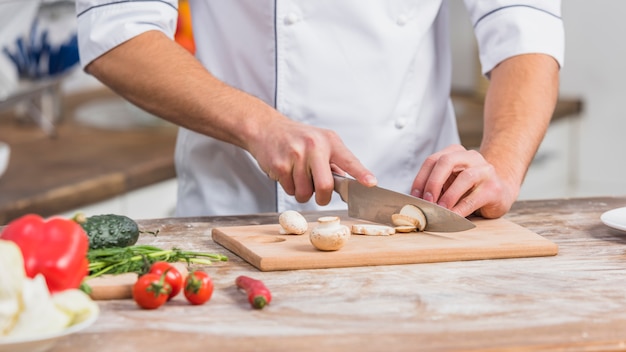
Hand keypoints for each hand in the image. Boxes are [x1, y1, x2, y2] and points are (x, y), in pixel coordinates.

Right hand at [248, 116, 376, 205]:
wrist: (266, 129)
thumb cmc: (297, 138)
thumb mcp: (320, 141)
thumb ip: (334, 162)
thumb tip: (348, 184)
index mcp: (329, 141)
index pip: (349, 160)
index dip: (361, 174)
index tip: (371, 184)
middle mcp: (314, 147)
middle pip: (325, 186)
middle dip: (323, 198)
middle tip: (320, 196)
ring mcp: (296, 156)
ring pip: (305, 193)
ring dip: (303, 192)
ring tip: (298, 176)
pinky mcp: (280, 165)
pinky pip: (290, 190)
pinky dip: (290, 188)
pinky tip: (286, 173)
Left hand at [410, 144, 516, 217]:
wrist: (500, 193)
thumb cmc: (468, 189)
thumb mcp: (448, 184)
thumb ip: (435, 188)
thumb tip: (415, 202)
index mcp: (455, 153)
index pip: (432, 160)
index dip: (420, 179)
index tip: (414, 196)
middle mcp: (471, 157)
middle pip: (446, 162)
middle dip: (433, 182)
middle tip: (426, 201)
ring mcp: (485, 170)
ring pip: (465, 177)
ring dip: (448, 195)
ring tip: (439, 209)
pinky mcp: (494, 188)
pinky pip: (475, 198)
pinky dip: (461, 209)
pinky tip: (453, 217)